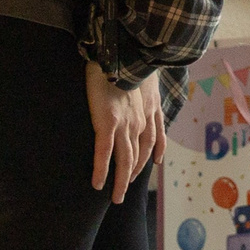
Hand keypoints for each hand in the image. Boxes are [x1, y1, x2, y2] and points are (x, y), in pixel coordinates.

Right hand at [85, 63, 164, 203]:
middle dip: (132, 175)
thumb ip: (145, 89)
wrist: (121, 53)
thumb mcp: (146, 77)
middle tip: (124, 191)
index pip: (153, 140)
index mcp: (149, 111)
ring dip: (120, 181)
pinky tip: (97, 183)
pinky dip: (102, 170)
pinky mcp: (108, 123)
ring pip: (125, 160)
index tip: (147, 167)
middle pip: (139, 156)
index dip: (149, 156)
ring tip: (114, 196)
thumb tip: (144, 90)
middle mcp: (141, 122)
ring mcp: (126, 124)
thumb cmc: (130, 62)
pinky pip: (104, 153)